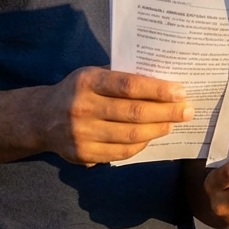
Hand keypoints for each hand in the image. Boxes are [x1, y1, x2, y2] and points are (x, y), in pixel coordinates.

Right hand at [37, 67, 193, 164]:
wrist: (41, 118)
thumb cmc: (78, 90)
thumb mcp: (93, 74)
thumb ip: (120, 78)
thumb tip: (163, 83)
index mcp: (87, 81)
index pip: (129, 85)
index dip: (158, 90)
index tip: (180, 92)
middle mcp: (82, 107)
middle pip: (134, 113)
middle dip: (166, 112)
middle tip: (187, 110)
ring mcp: (81, 134)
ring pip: (131, 135)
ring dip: (158, 129)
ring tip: (173, 123)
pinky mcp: (83, 154)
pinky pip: (121, 152)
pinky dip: (141, 145)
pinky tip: (152, 136)